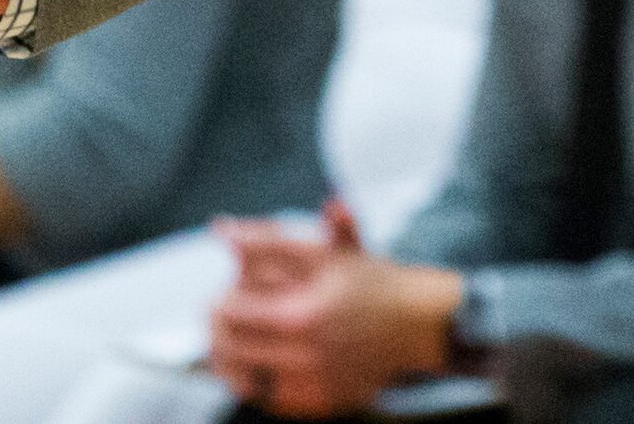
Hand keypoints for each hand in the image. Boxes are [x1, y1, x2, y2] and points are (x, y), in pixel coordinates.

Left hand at [208, 219, 461, 417]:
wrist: (418, 323)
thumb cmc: (372, 281)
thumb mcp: (323, 251)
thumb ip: (268, 241)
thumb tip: (221, 229)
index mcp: (299, 316)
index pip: (229, 315)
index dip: (215, 303)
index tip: (218, 296)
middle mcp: (303, 358)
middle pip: (231, 350)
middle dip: (217, 333)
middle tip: (218, 320)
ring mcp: (313, 386)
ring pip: (245, 382)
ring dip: (230, 363)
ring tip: (230, 345)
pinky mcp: (322, 404)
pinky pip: (273, 401)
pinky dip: (259, 385)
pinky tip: (261, 366)